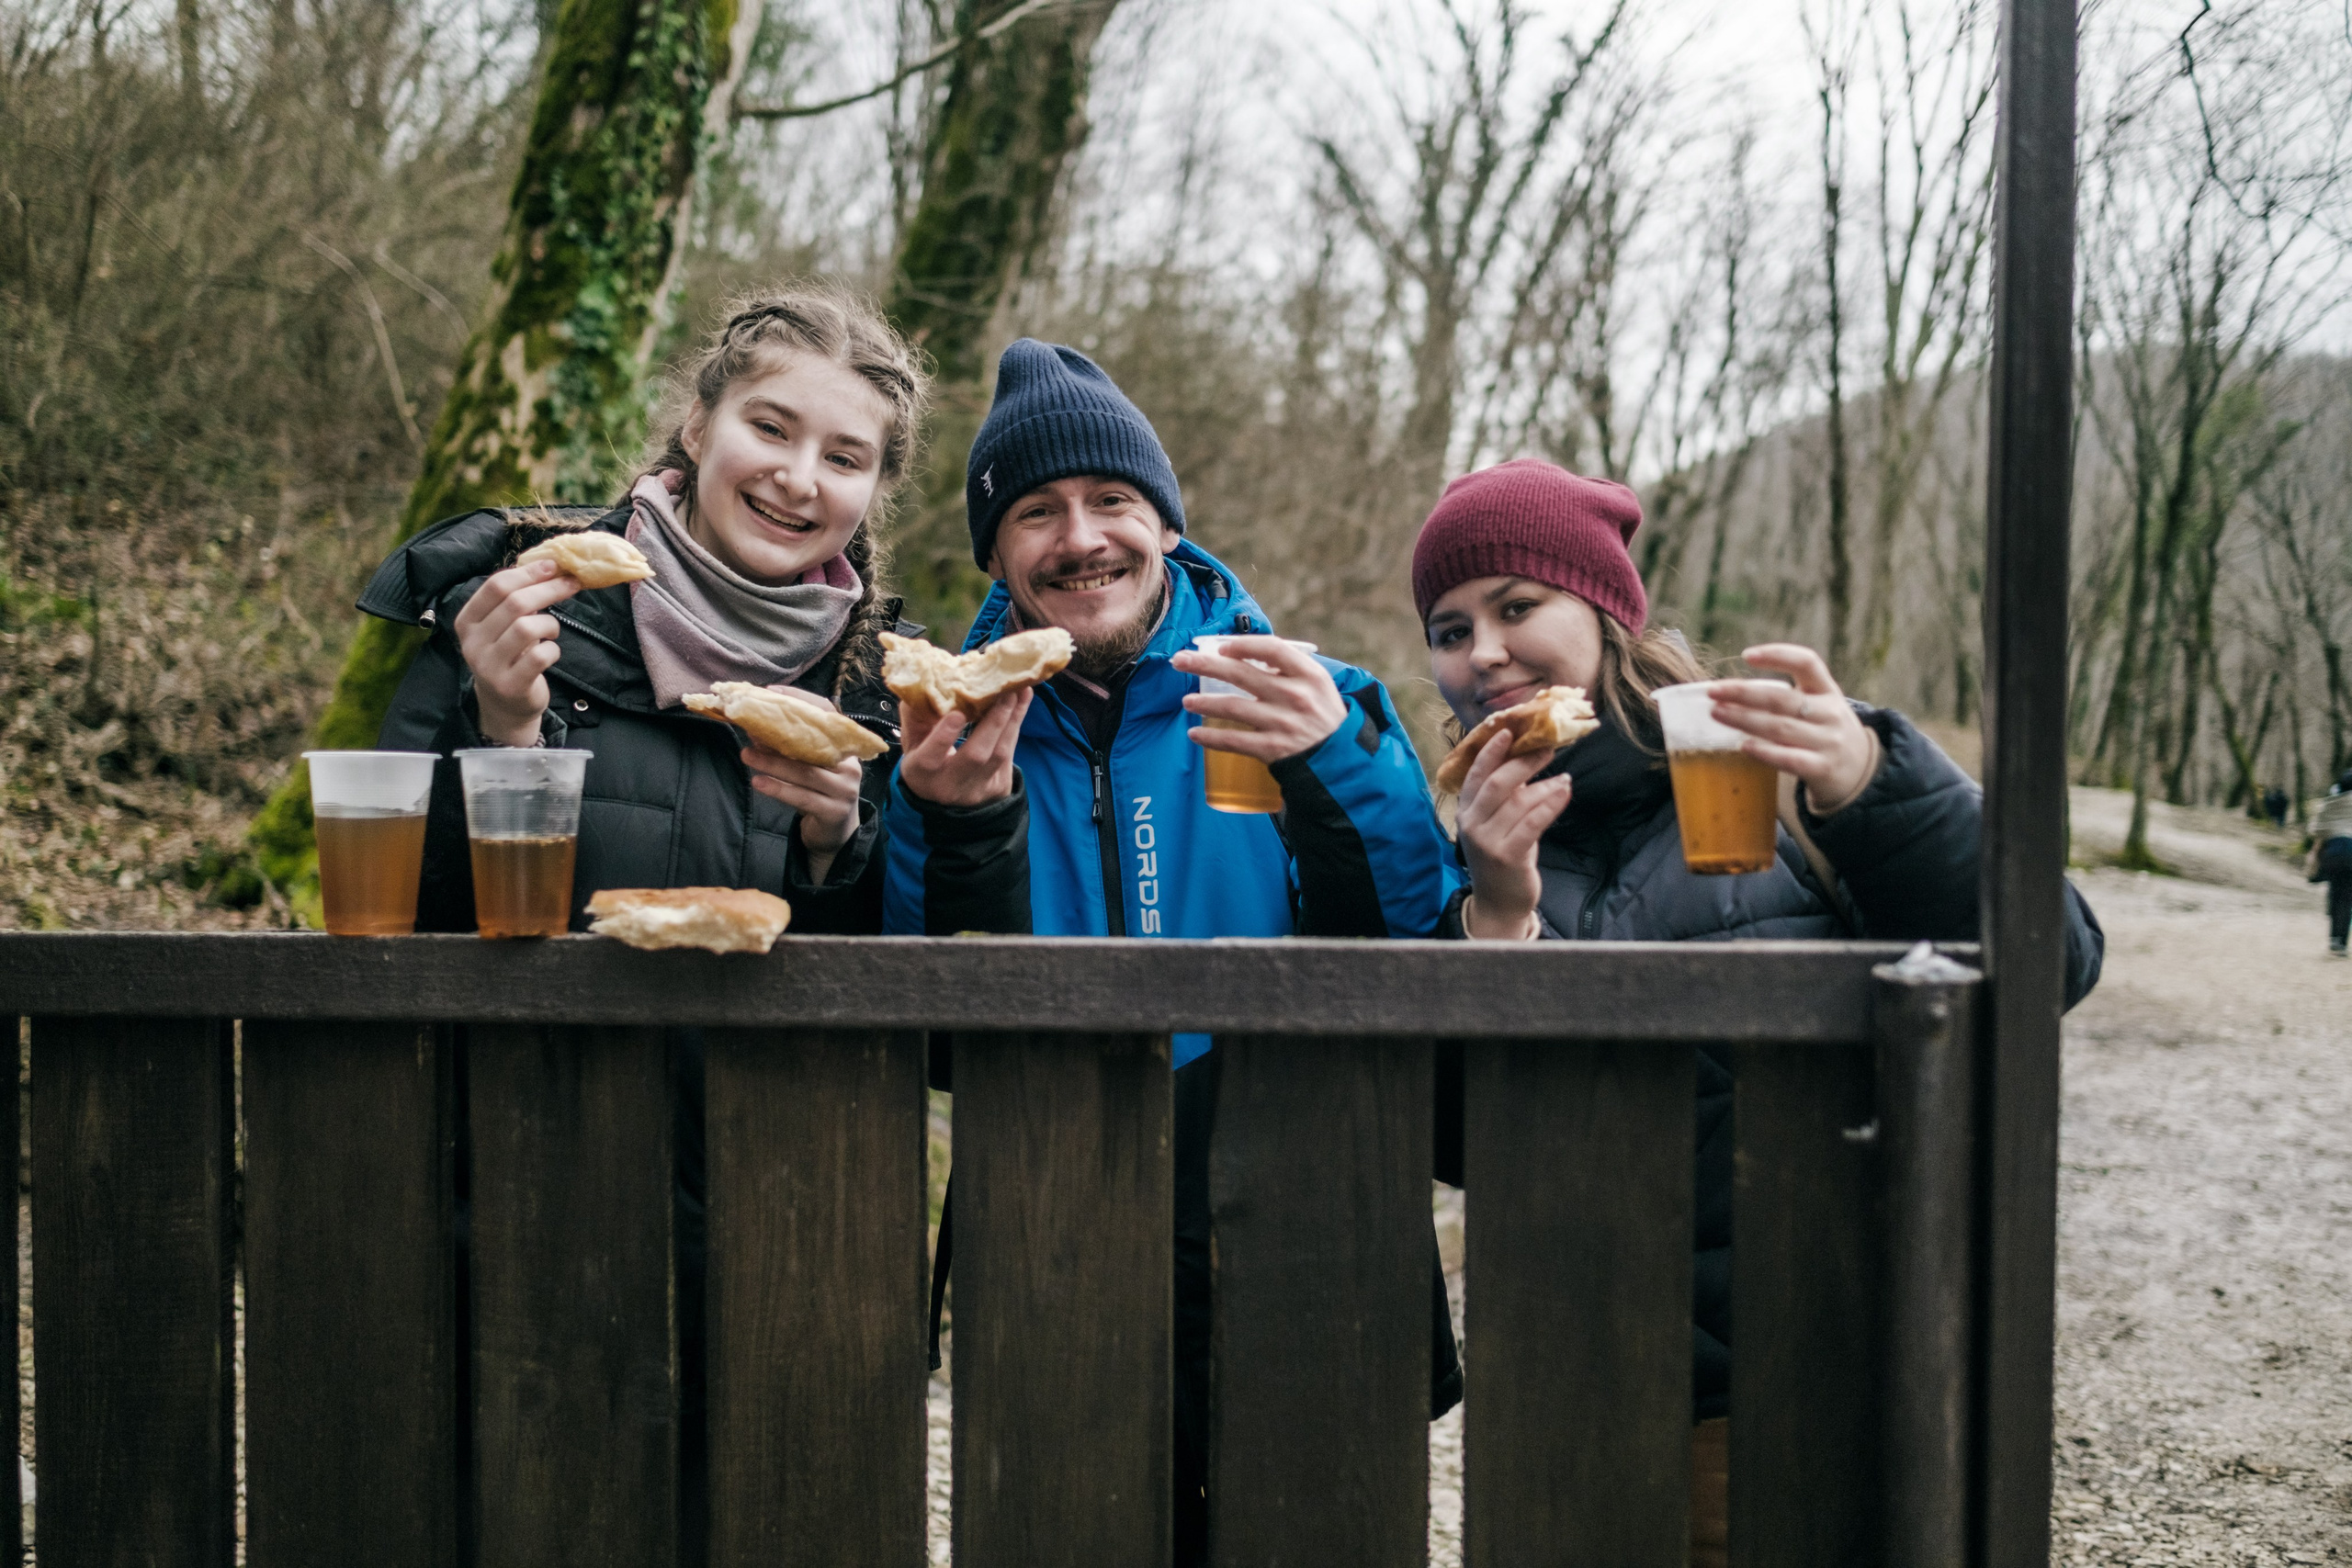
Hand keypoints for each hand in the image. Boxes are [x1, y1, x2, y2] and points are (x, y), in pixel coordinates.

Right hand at [454, 558, 580, 746]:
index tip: (553, 565)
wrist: (504, 705)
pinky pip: (540, 656)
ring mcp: (489, 666)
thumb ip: (515, 600)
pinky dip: (553, 650)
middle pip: (514, 603)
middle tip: (572, 584)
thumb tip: (550, 565)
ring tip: (552, 630)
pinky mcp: (510, 685)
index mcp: (467, 620)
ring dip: (550, 623)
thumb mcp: (502, 626)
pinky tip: (550, 653)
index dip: (528, 572)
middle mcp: (472, 642)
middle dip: (549, 589)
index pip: (495, 586)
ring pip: (527, 628)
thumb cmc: (509, 655)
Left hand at [742, 689, 867, 879]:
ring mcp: (844, 790)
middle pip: (814, 745)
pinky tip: (758, 782)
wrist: (835, 834)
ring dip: (773, 764)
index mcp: (845, 747)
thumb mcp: (808, 767)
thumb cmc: (819, 793)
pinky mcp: (834, 812)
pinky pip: (803, 797)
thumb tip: (755, 728)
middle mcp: (850, 766)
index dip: (801, 700)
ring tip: (747, 755)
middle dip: (779, 737)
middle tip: (749, 731)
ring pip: (806, 773)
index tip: (772, 692)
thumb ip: (788, 749)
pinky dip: (778, 789)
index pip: (828, 714)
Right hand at [897, 687, 1030, 806]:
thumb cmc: (926, 760)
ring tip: (1019, 690)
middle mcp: (950, 786)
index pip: (931, 759)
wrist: (944, 798)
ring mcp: (977, 789)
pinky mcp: (998, 786)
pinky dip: (1016, 724)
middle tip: (1004, 691)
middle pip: (976, 756)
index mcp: (921, 774)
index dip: (943, 737)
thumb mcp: (913, 742)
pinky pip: (1010, 752)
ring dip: (1011, 719)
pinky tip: (1022, 700)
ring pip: (999, 754)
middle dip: (993, 721)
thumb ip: (915, 716)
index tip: (957, 713)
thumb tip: (925, 682)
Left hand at [1172, 635, 1347, 761]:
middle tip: (1180, 660)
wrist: (1340, 759)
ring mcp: (1283, 723)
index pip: (1272, 649)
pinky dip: (1211, 738)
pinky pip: (1234, 741)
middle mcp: (1295, 696)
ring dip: (1204, 703)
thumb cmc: (1323, 715)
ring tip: (1186, 701)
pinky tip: (1195, 735)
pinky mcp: (1273, 748)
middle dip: (1205, 664)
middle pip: (1241, 674)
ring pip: (1233, 707)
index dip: (1243, 644)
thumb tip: (1245, 654)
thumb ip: (1288, 668)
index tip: (1221, 646)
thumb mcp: (1319, 685)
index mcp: (1309, 674)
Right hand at [1453, 731, 1573, 939]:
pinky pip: (1533, 822)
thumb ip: (1507, 795)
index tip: (1507, 730)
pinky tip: (1565, 791)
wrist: (1499, 901)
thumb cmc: (1502, 854)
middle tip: (1547, 747)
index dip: (1490, 751)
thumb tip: (1528, 758)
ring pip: (1519, 802)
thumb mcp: (1497, 822)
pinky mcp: (1507, 856)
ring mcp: (1487, 841)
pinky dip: (1551, 804)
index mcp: (1465, 811)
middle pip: (1497, 783)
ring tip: (1564, 776)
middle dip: (1523, 762)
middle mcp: (1471, 824)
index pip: (1475, 774)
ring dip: (1545, 784)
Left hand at [1707, 644, 1877, 811]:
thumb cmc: (1825, 733)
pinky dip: (1764, 751)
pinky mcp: (1822, 768)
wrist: (1860, 772)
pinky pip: (1789, 758)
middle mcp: (1830, 713)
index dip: (1777, 655)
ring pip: (1780, 727)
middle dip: (1743, 692)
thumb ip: (1787, 697)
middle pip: (1782, 698)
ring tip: (1717, 713)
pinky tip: (1743, 745)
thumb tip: (1730, 692)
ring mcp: (1828, 742)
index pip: (1807, 662)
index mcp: (1828, 690)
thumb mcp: (1819, 706)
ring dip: (1744, 719)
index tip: (1746, 655)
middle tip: (1713, 691)